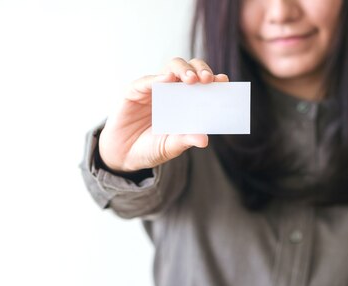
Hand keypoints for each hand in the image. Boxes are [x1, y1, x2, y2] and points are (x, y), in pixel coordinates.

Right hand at [98, 57, 228, 172]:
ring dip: (182, 70)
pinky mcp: (134, 91)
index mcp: (185, 102)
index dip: (213, 80)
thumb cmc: (150, 148)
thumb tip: (204, 139)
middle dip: (200, 70)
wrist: (123, 156)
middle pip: (189, 69)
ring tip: (190, 80)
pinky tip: (167, 79)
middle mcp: (172, 91)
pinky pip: (146, 81)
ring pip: (171, 68)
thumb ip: (185, 140)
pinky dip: (157, 78)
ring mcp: (153, 89)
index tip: (223, 81)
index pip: (202, 84)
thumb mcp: (170, 147)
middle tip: (207, 80)